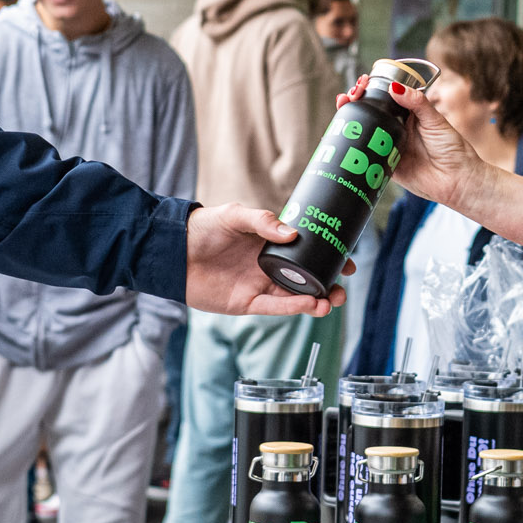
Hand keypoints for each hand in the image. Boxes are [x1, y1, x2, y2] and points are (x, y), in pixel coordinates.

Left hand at [186, 203, 349, 315]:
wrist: (174, 251)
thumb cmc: (203, 228)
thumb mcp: (235, 215)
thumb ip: (263, 221)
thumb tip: (292, 234)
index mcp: (271, 245)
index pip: (308, 253)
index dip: (330, 258)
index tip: (349, 260)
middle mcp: (269, 267)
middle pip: (307, 279)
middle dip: (328, 285)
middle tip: (342, 287)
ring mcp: (259, 286)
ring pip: (295, 297)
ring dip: (315, 300)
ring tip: (331, 300)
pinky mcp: (246, 303)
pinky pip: (274, 307)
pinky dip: (293, 307)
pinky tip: (309, 304)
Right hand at [340, 74, 485, 210]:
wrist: (457, 180)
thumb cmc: (453, 149)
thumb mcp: (435, 120)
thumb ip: (416, 103)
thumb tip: (394, 86)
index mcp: (408, 115)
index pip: (385, 97)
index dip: (371, 88)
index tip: (363, 82)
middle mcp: (396, 129)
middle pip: (370, 112)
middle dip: (355, 100)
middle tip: (350, 95)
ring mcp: (389, 146)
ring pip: (364, 131)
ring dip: (350, 119)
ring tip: (343, 106)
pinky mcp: (385, 165)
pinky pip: (366, 155)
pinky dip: (353, 146)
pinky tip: (342, 135)